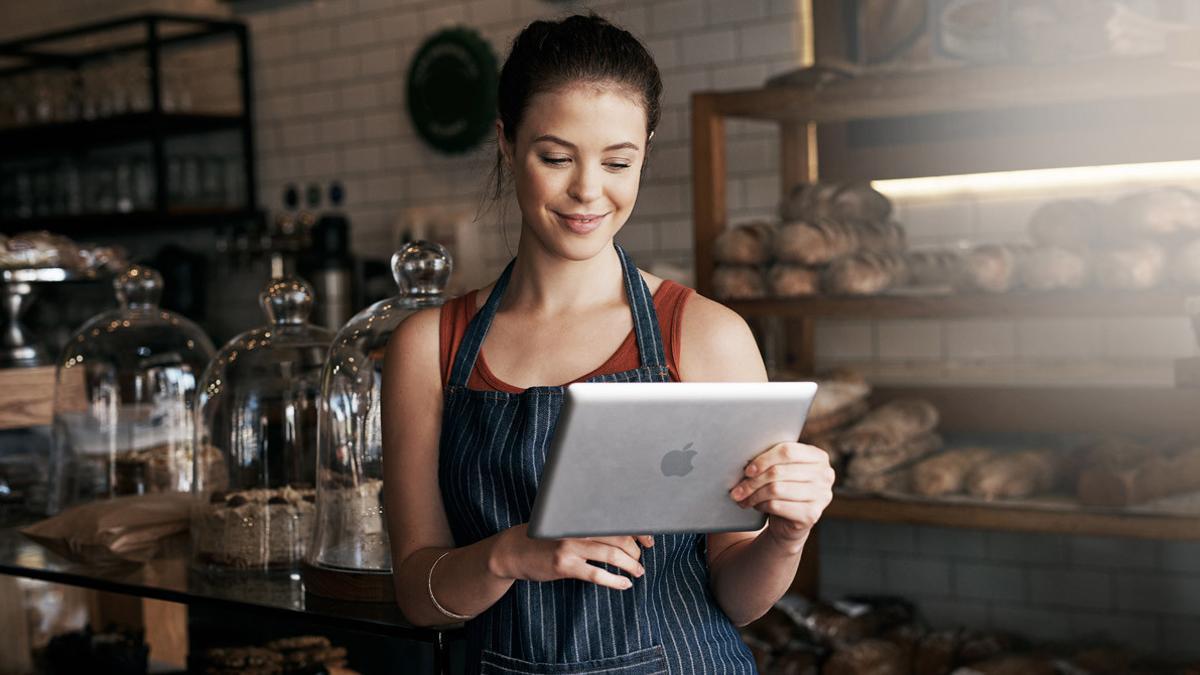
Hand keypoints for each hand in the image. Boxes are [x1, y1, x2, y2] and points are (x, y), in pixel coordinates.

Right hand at [489, 524, 654, 590]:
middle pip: (619, 536)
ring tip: (638, 572)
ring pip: (612, 555)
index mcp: (580, 513)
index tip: (649, 540)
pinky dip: (615, 581)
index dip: (638, 530)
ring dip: (631, 565)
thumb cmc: (544, 536)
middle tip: (642, 559)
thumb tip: (624, 531)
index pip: (617, 518)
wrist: (512, 550)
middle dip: (637, 550)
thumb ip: (589, 523)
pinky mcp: (564, 565)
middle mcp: (576, 526)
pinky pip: (596, 574)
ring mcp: (570, 545)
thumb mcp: (565, 522)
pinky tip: (624, 584)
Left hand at [729, 442, 834, 551]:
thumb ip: (773, 460)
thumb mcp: (782, 470)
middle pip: (779, 471)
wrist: (790, 522)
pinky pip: (777, 506)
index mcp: (818, 457)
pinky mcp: (812, 515)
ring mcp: (821, 496)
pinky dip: (761, 505)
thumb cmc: (784, 489)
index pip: (787, 451)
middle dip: (753, 481)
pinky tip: (756, 506)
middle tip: (737, 489)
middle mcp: (825, 475)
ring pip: (776, 489)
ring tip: (743, 498)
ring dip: (754, 494)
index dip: (763, 459)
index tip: (747, 470)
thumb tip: (745, 462)